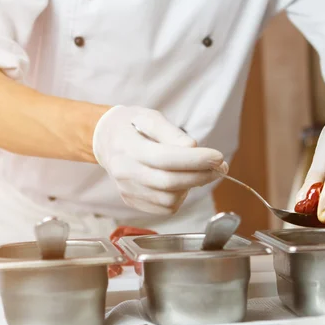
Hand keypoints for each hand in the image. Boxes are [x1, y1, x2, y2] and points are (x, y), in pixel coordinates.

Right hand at [93, 106, 227, 213]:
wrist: (105, 141)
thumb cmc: (130, 126)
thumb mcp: (149, 116)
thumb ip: (171, 132)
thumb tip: (193, 147)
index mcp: (128, 148)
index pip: (165, 158)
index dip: (195, 160)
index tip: (218, 157)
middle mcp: (125, 172)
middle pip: (170, 183)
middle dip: (201, 176)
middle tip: (220, 167)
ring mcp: (127, 190)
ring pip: (169, 200)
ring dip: (191, 187)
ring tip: (195, 172)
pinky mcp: (132, 201)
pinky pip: (164, 208)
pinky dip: (179, 198)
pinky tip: (180, 183)